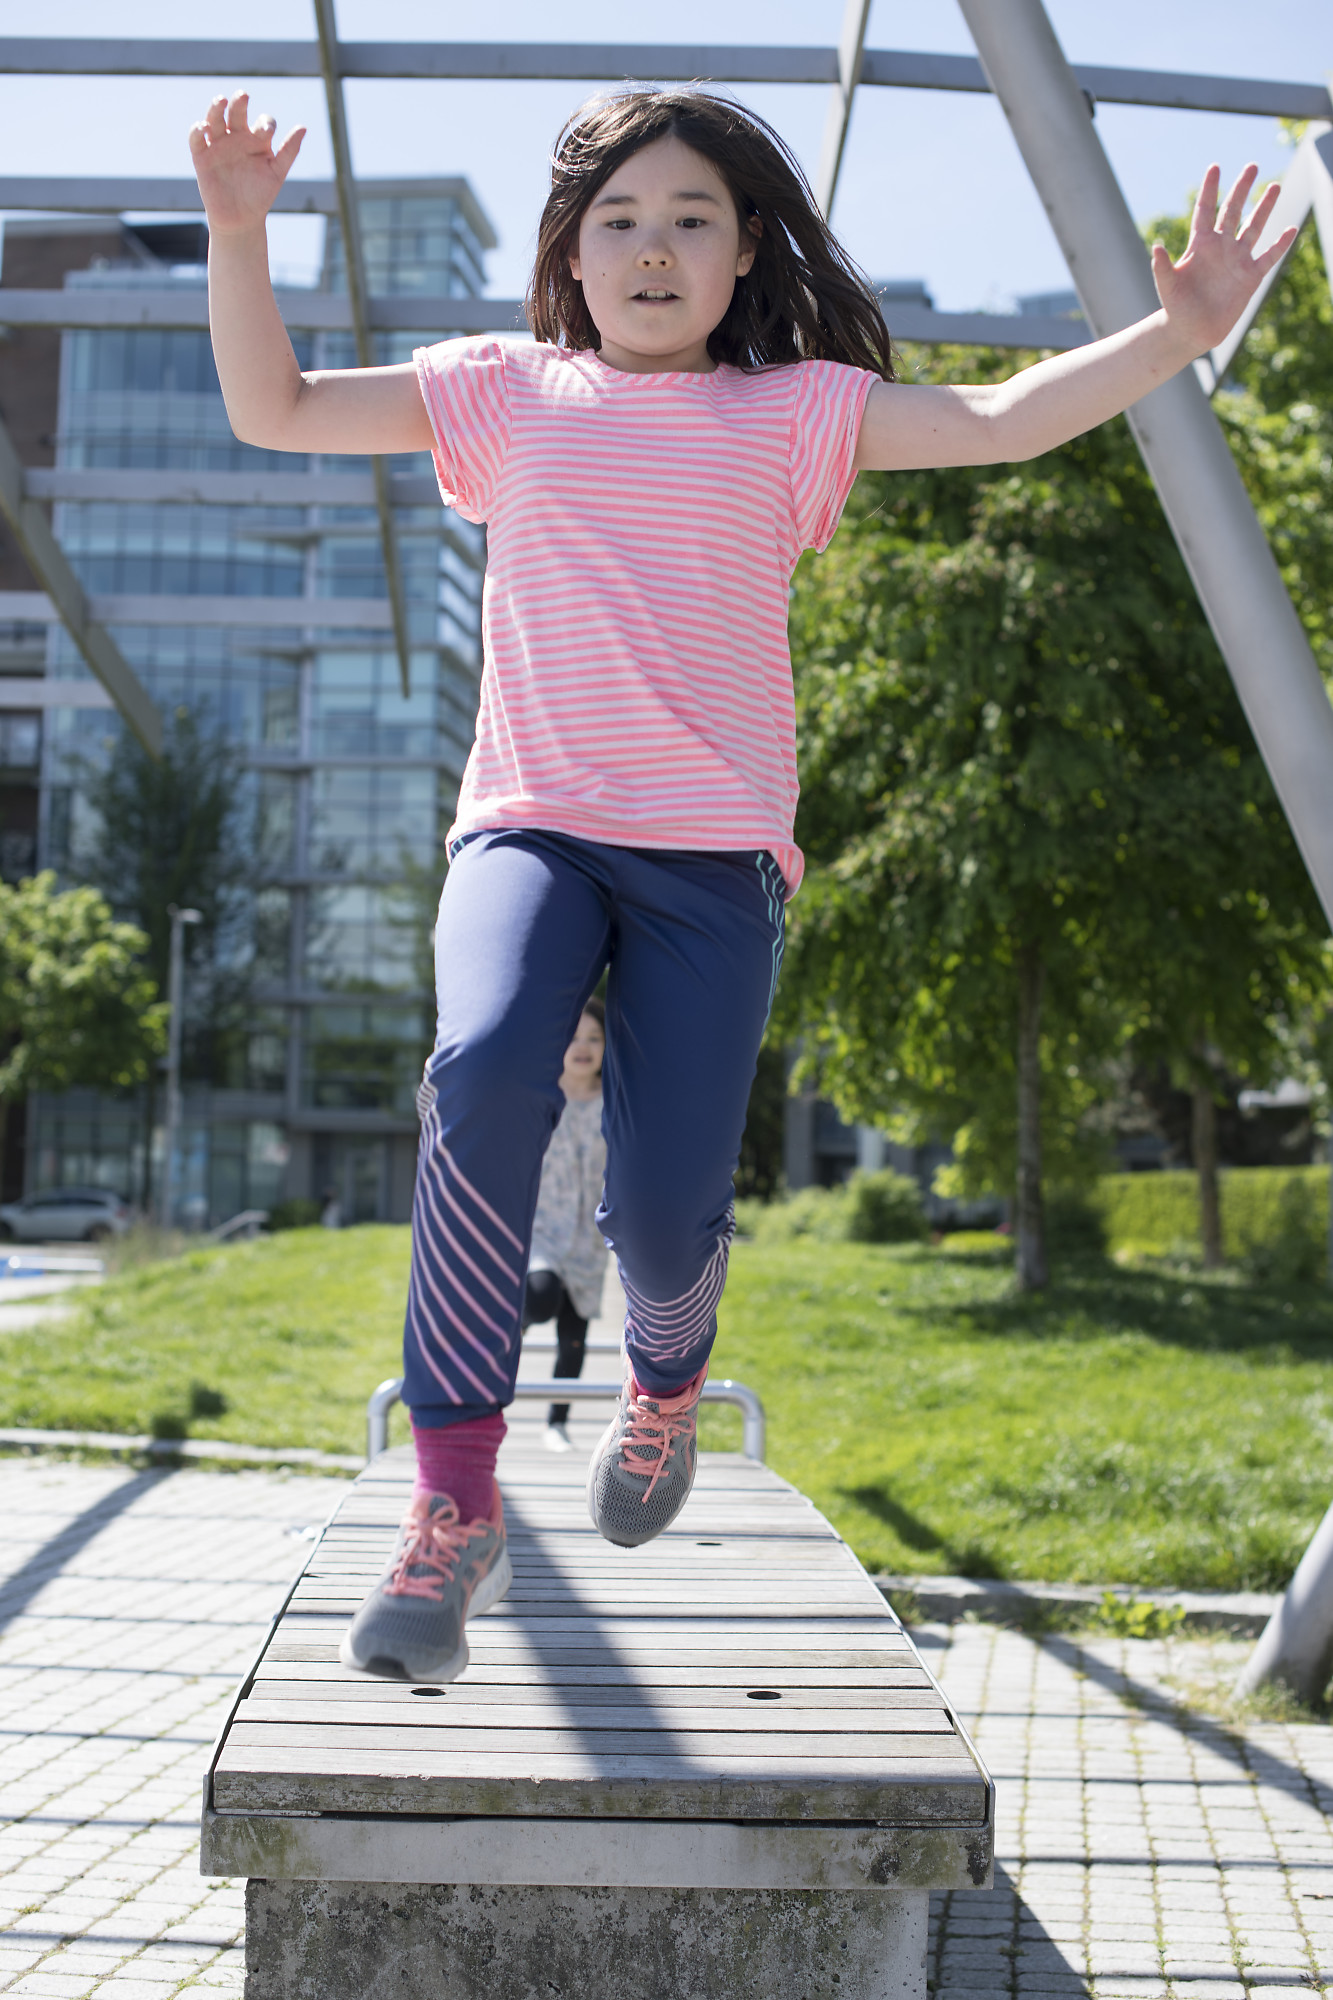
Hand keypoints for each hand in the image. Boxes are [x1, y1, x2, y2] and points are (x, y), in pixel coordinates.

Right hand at [188, 92, 304, 237]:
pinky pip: (196, 138)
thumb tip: (304, 127)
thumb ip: (289, 151)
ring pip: (214, 119)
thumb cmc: (260, 195)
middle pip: (237, 113)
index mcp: (256, 140)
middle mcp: (236, 137)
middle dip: (239, 103)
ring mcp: (218, 144)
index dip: (265, 124)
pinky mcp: (201, 156)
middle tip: (244, 95)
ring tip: (221, 100)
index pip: (262, 123)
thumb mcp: (277, 173)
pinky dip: (197, 130)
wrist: (241, 219)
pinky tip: (203, 127)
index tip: (267, 132)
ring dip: (216, 108)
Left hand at [1151, 164, 1295, 355]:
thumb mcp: (1167, 287)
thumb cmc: (1176, 308)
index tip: (1215, 167)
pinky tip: (1291, 229)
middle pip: (1233, 211)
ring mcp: (1237, 260)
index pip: (1205, 210)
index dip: (1210, 189)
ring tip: (1274, 186)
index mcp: (1200, 246)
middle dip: (1242, 188)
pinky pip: (1269, 256)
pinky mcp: (1250, 277)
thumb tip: (1155, 248)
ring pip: (1254, 227)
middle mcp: (1220, 247)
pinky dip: (1280, 244)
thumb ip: (1162, 268)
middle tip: (1252, 166)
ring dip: (1264, 208)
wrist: (1191, 332)